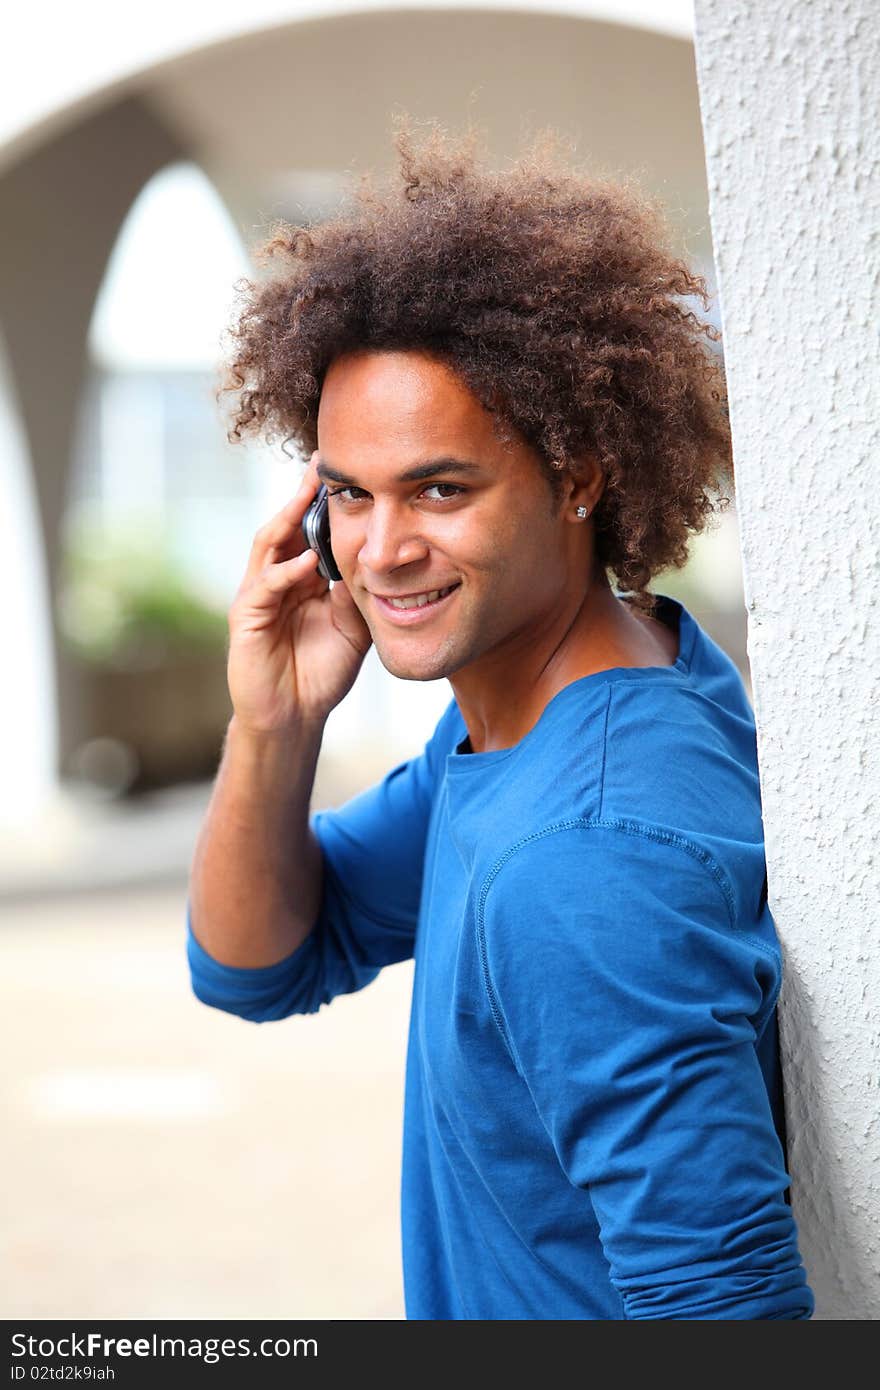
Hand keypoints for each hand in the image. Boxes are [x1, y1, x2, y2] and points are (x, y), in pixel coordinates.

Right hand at [226, 453, 371, 734]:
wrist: (294, 717)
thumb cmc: (322, 673)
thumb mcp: (352, 628)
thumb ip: (358, 595)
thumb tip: (370, 561)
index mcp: (301, 579)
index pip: (310, 532)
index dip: (324, 506)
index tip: (348, 475)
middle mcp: (276, 580)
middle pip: (286, 527)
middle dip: (303, 497)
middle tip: (322, 466)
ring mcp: (257, 596)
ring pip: (269, 546)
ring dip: (288, 519)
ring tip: (309, 494)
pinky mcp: (245, 619)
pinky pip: (265, 586)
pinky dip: (285, 571)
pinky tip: (306, 559)